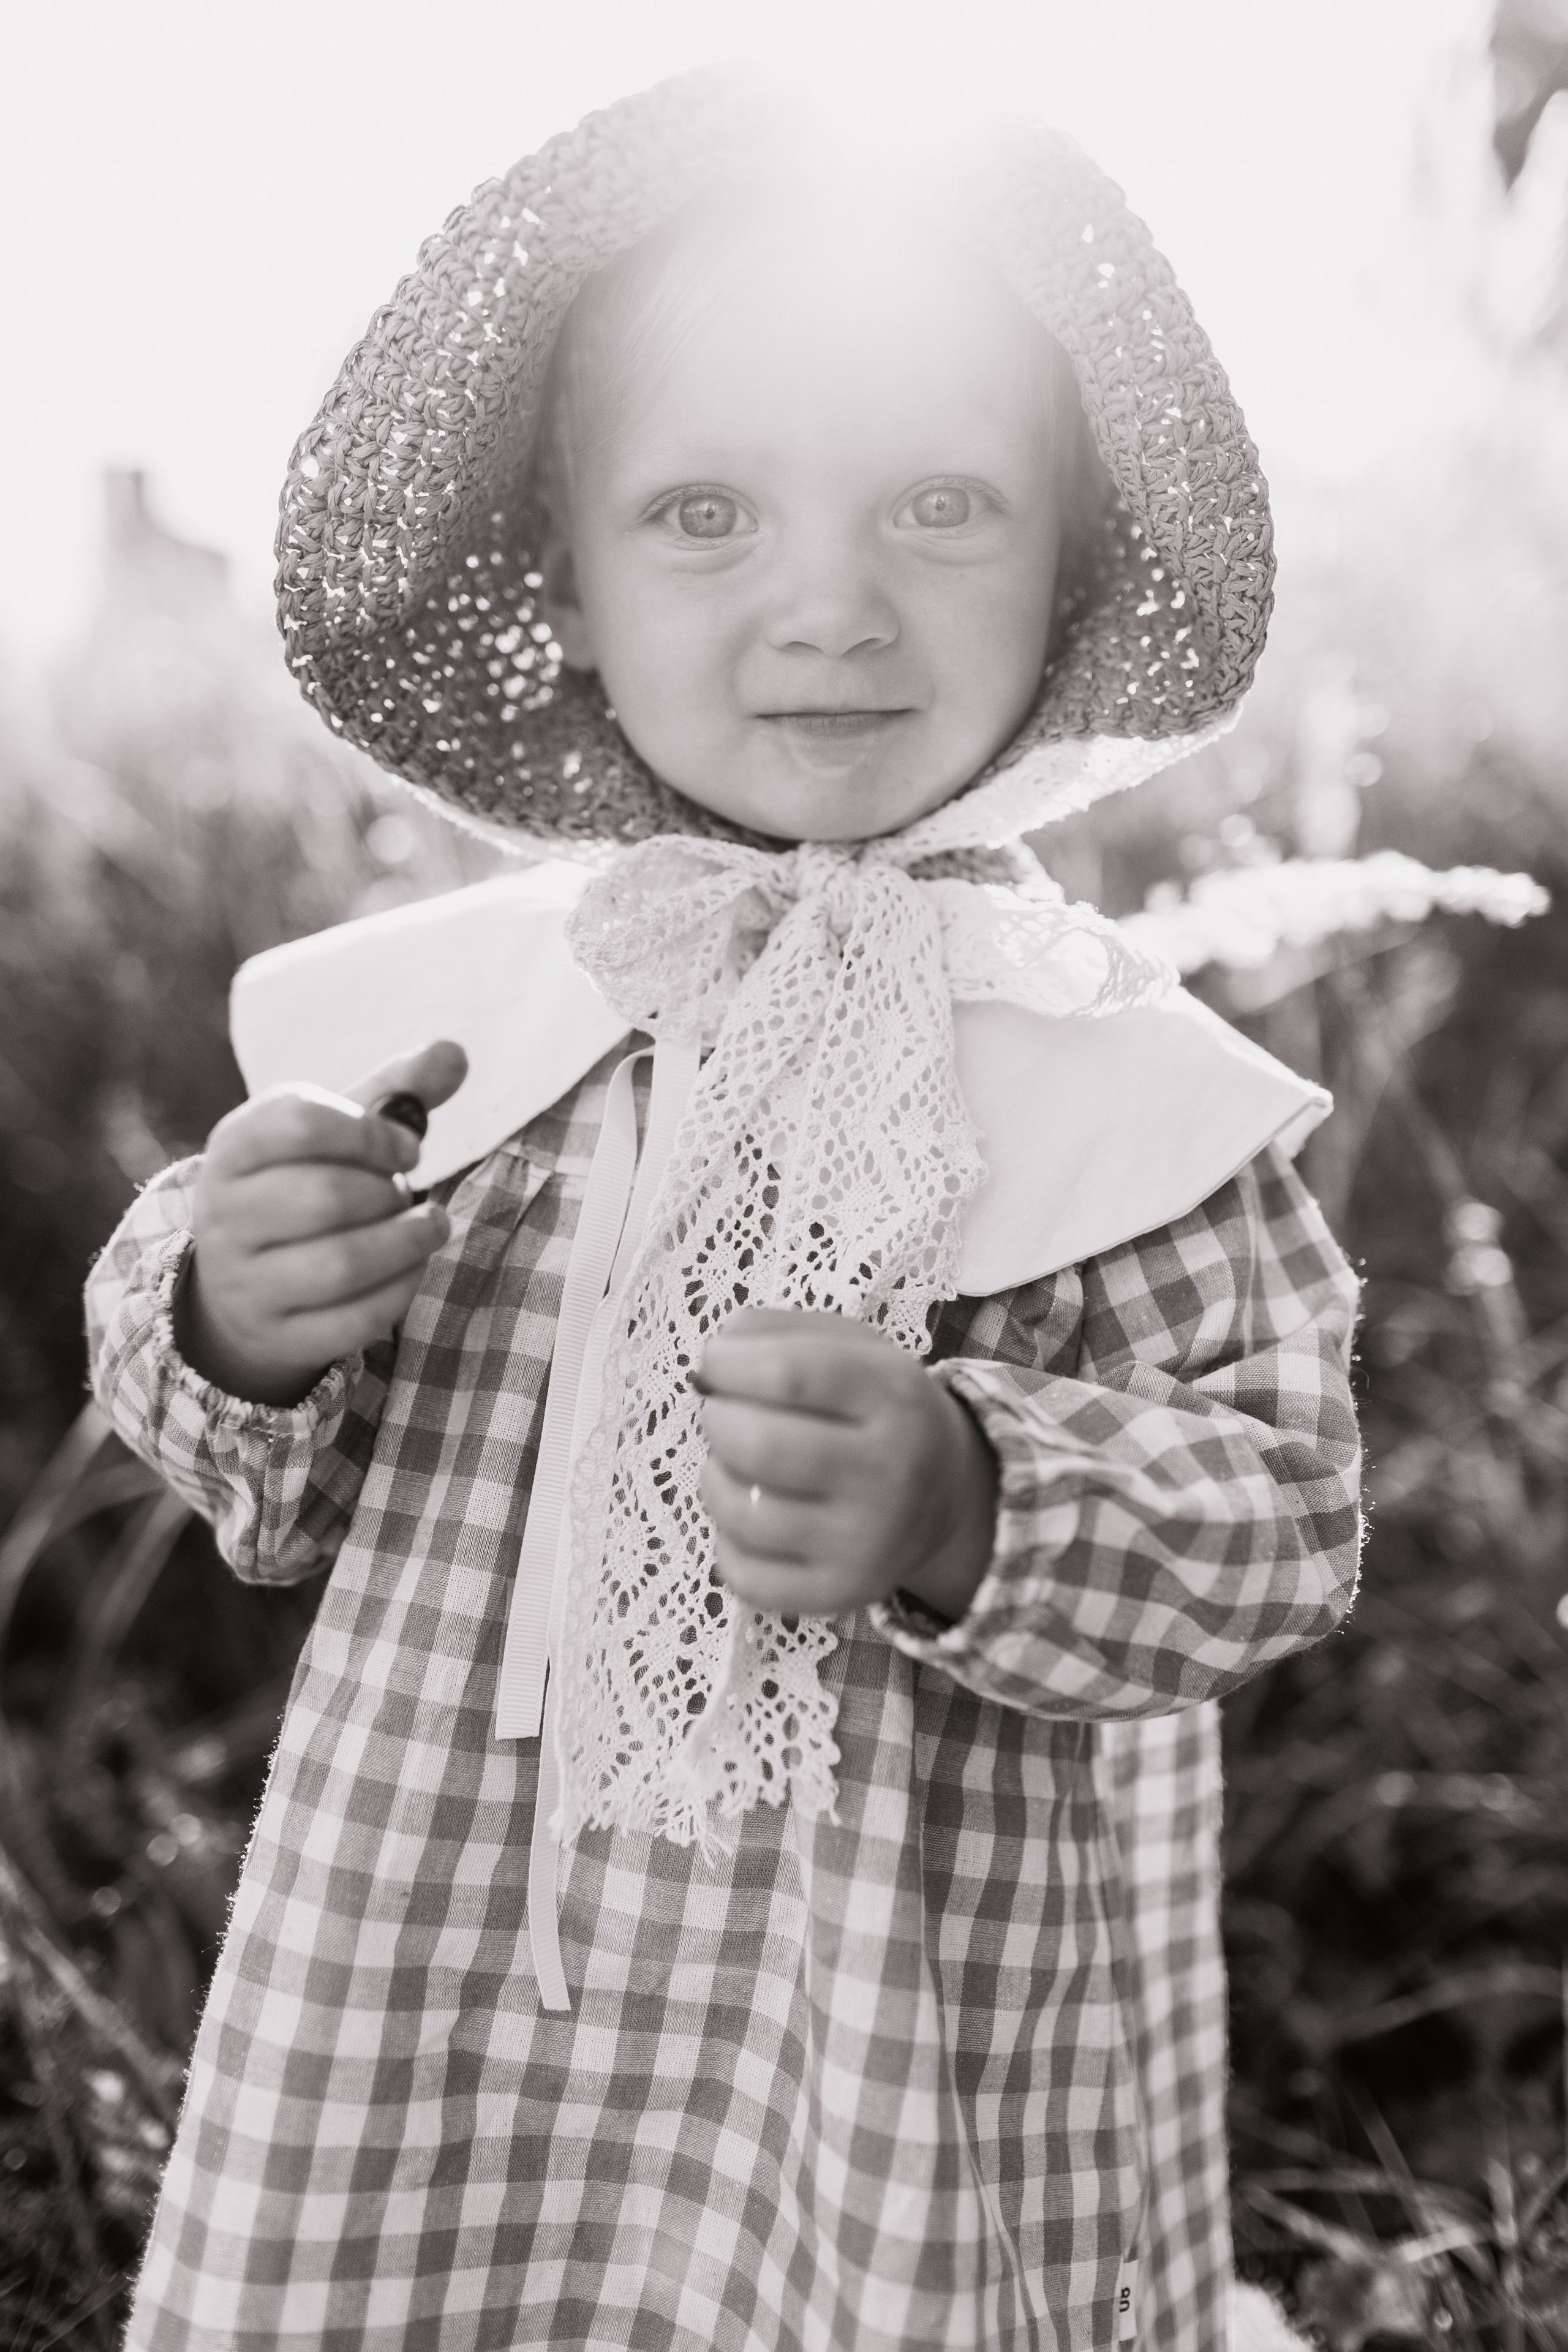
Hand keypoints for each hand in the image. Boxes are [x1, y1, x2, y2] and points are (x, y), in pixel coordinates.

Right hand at [176, 1040, 467, 1406]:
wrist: (243, 1285)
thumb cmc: (304, 1187)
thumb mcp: (336, 1134)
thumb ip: (395, 1092)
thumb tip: (454, 1051)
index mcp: (235, 1146)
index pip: (299, 1121)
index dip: (371, 1132)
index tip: (407, 1147)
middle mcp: (223, 1213)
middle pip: (324, 1195)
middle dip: (387, 1192)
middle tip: (407, 1191)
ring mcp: (242, 1281)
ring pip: (338, 1265)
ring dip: (405, 1244)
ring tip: (429, 1227)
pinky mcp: (275, 1335)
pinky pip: (350, 1320)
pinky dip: (399, 1291)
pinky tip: (412, 1269)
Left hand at [695, 1308, 997, 1621]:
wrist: (945, 1496)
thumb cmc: (877, 1410)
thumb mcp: (852, 1347)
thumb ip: (779, 1332)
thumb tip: (717, 1352)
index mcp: (895, 1395)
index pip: (790, 1373)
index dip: (730, 1363)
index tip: (715, 1362)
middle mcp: (890, 1472)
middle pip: (759, 1445)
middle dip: (717, 1420)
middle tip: (722, 1413)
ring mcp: (867, 1543)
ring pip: (744, 1512)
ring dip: (716, 1478)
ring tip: (735, 1464)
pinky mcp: (841, 1593)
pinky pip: (744, 1574)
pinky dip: (726, 1540)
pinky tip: (749, 1515)